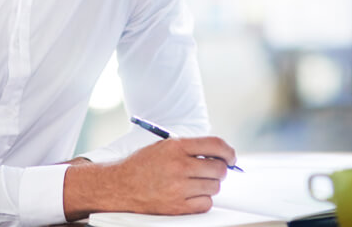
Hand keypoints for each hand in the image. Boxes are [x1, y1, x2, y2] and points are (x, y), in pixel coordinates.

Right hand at [63, 136, 236, 219]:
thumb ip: (190, 148)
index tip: (231, 157)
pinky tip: (191, 194)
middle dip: (220, 170)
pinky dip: (203, 200)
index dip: (229, 151)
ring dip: (210, 185)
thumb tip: (220, 155)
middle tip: (213, 171)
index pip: (215, 145)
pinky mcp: (177, 206)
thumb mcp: (164, 146)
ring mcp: (179, 188)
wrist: (120, 186)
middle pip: (219, 169)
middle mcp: (179, 166)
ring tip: (196, 183)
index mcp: (176, 147)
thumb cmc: (142, 165)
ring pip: (214, 187)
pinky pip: (206, 204)